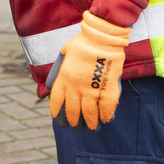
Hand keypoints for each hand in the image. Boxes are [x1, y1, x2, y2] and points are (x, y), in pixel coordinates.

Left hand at [46, 12, 129, 128]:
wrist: (101, 37)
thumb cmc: (84, 40)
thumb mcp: (66, 51)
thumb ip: (63, 63)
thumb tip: (61, 70)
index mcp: (64, 77)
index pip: (57, 100)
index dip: (57, 111)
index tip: (57, 117)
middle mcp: (75, 86)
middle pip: (72, 110)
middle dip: (74, 121)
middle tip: (76, 125)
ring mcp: (91, 89)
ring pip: (89, 113)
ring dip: (90, 123)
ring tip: (92, 127)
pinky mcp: (107, 89)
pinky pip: (106, 108)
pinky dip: (106, 115)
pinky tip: (105, 119)